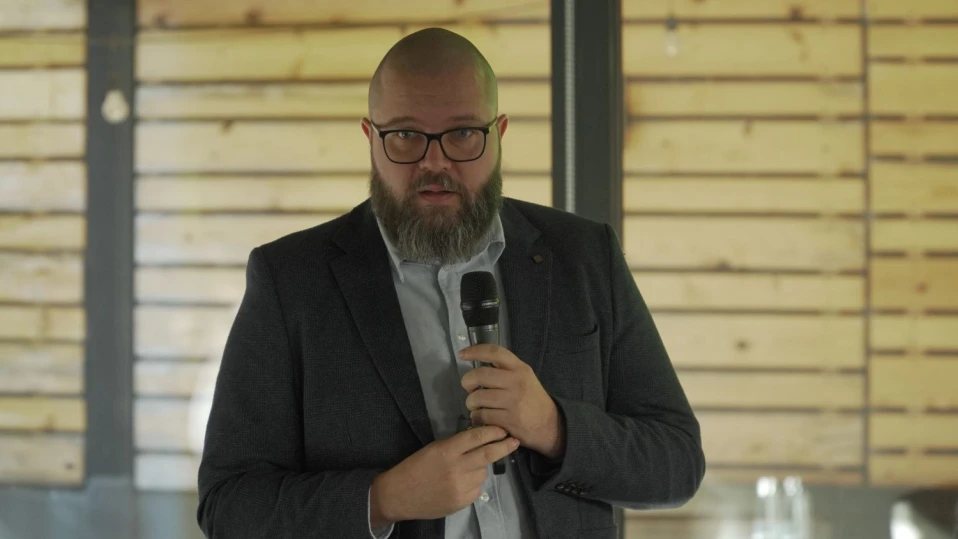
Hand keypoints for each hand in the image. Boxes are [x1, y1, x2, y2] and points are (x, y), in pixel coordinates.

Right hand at [370, 425, 519, 524]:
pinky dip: (473, 484)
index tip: (503, 429)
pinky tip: (460, 483)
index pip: (476, 437)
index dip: (493, 432)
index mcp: (447, 450)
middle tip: (515, 441)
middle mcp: (456, 468)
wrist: (399, 495)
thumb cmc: (415, 467)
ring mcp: (460, 487)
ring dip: (480, 468)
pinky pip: (477, 489)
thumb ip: (456, 445)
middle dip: (504, 447)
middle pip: (488, 455)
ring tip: (465, 468)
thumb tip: (479, 439)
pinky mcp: (461, 502)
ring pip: (482, 473)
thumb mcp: (434, 448)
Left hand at [458, 344, 565, 460]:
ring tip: (477, 406)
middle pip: (480, 375)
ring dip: (471, 403)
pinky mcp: (508, 420)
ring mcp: (513, 401)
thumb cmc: (533, 400)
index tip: (462, 354)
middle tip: (469, 388)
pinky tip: (482, 418)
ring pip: (477, 397)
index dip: (475, 351)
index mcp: (520, 369)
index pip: (495, 352)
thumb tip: (478, 366)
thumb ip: (506, 370)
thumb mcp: (525, 378)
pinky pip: (481, 415)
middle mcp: (517, 382)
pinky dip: (476, 417)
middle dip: (467, 382)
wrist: (550, 426)